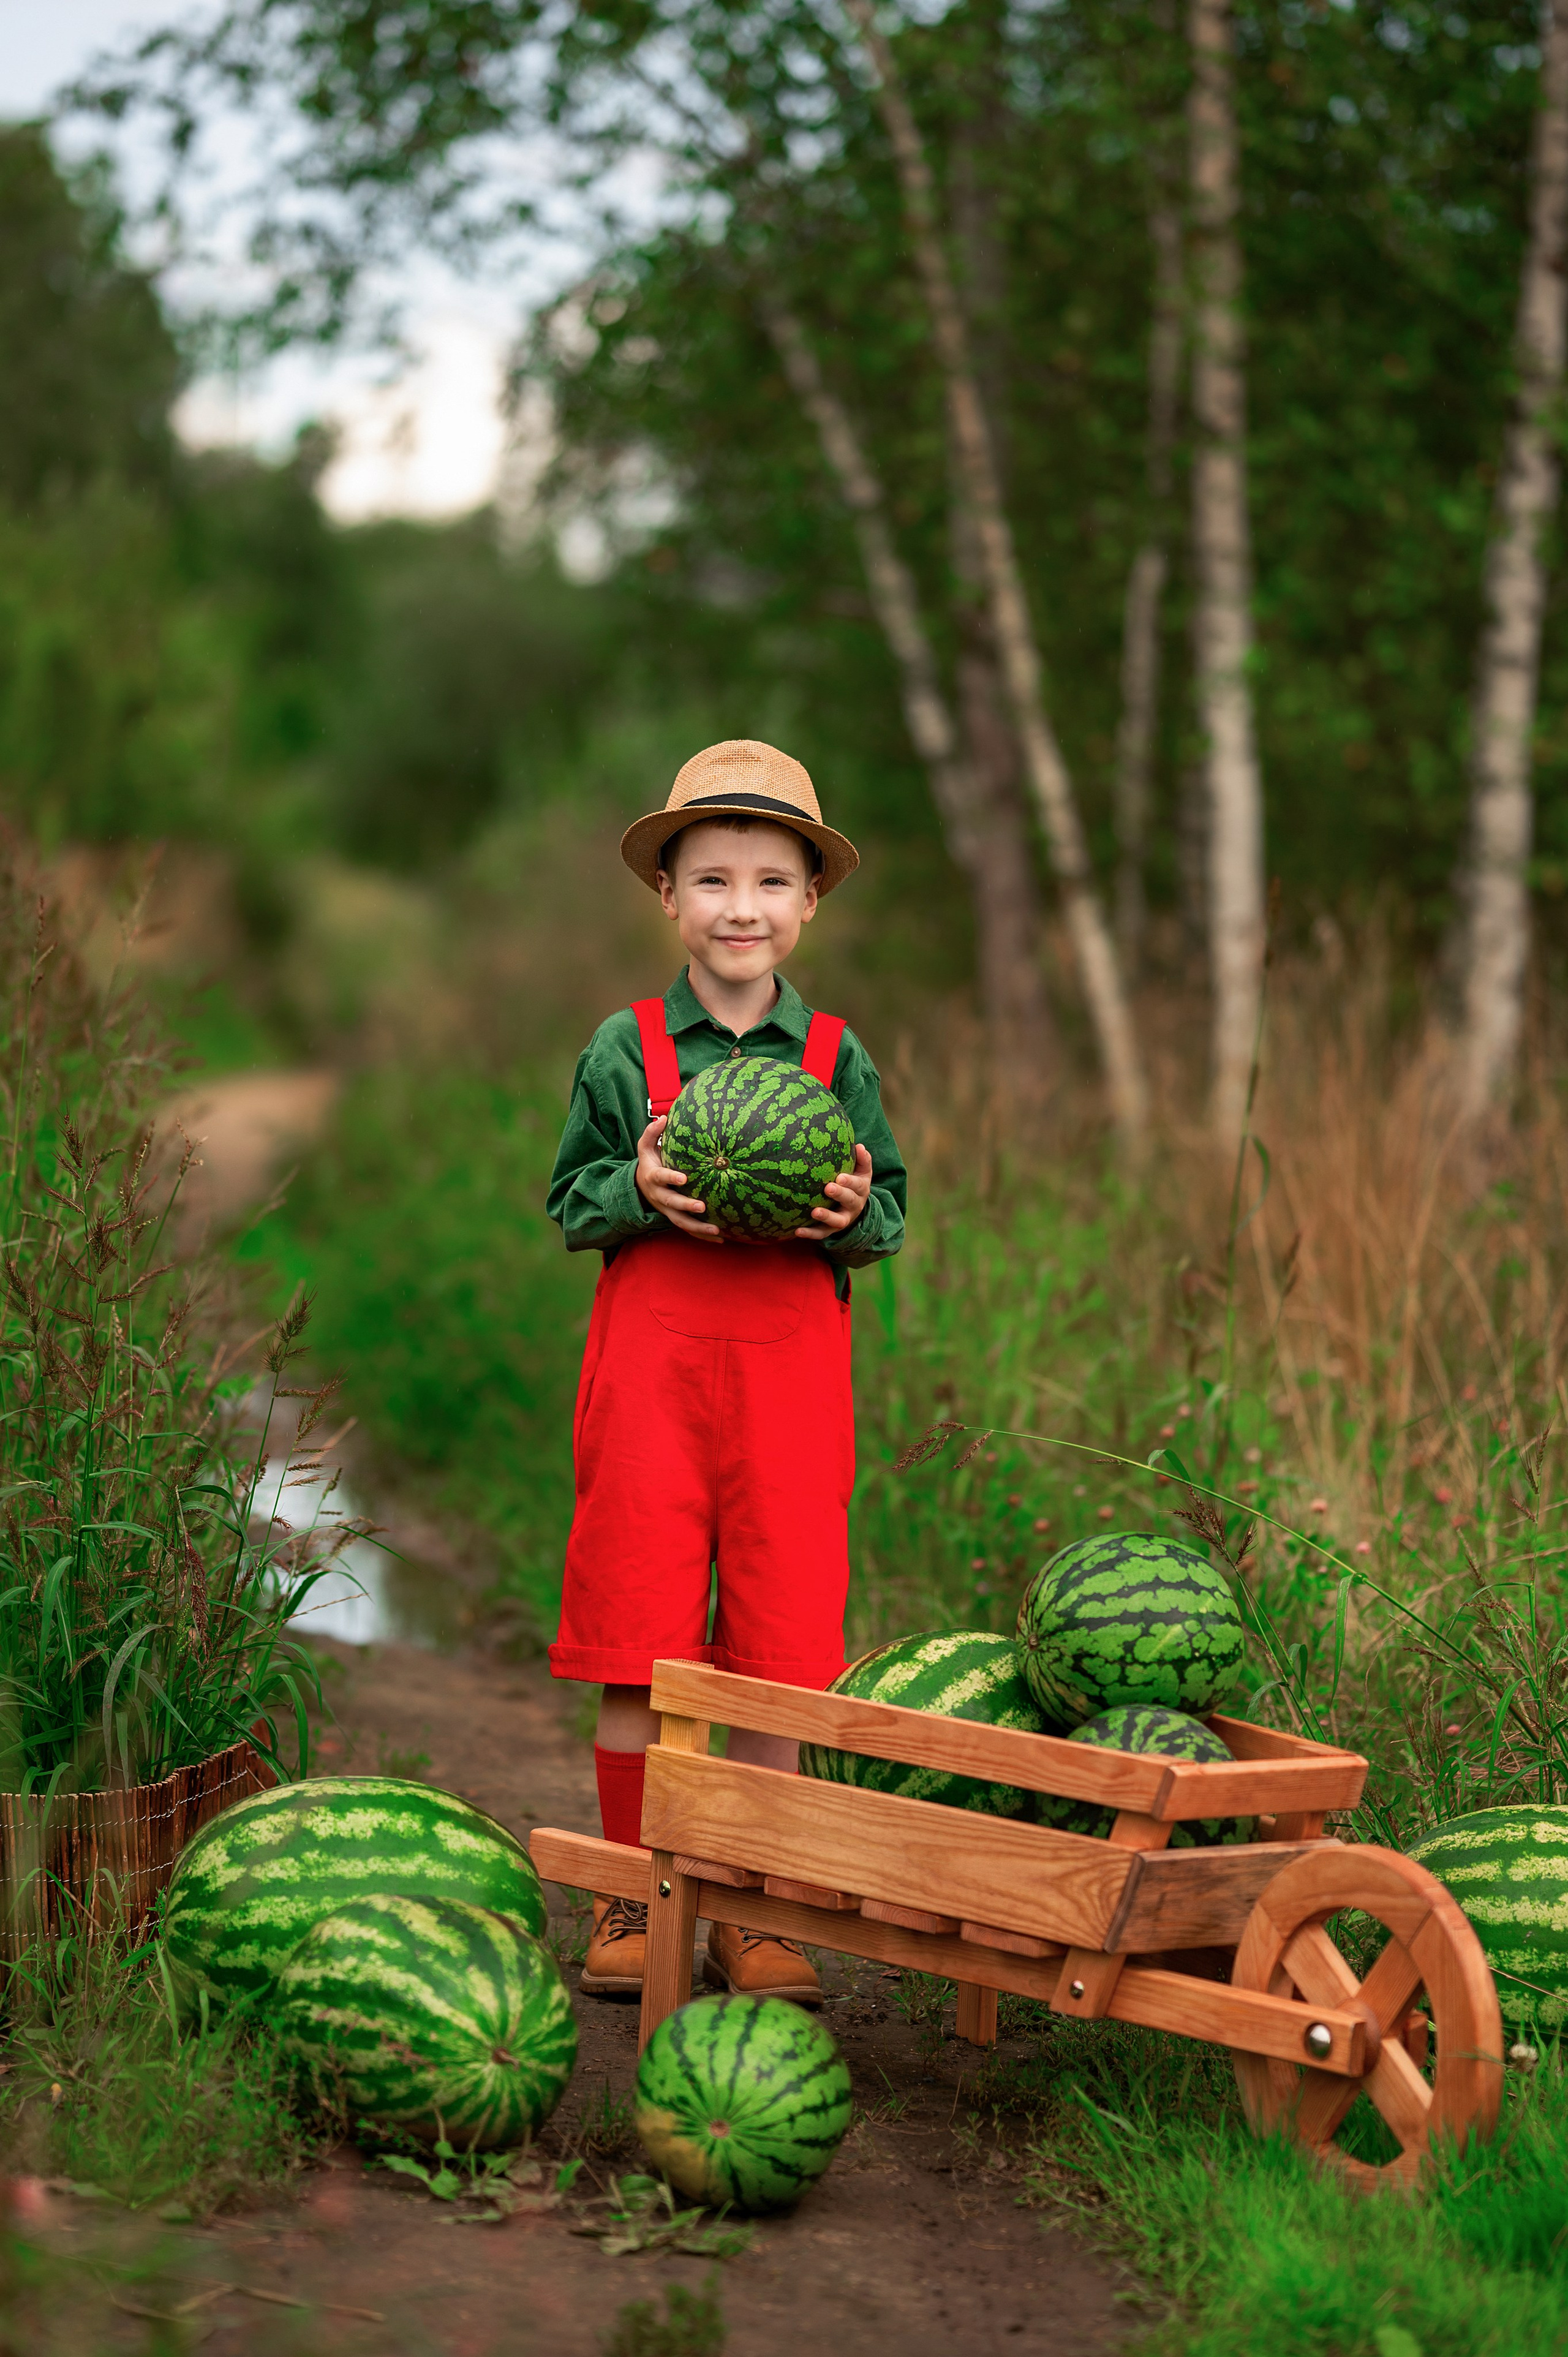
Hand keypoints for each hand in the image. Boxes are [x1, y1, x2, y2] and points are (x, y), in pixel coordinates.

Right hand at [634, 1114, 723, 1242]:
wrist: (639, 1186)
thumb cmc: (649, 1162)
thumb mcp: (645, 1146)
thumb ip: (652, 1132)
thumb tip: (663, 1117)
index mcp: (653, 1177)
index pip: (660, 1177)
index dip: (670, 1178)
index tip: (683, 1178)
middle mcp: (659, 1196)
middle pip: (671, 1204)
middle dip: (686, 1206)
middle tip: (702, 1206)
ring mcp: (667, 1210)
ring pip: (681, 1222)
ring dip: (698, 1227)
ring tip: (716, 1229)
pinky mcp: (675, 1218)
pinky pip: (688, 1229)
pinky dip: (703, 1235)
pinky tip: (721, 1238)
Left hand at [796, 1142, 872, 1239]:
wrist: (853, 1207)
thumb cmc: (852, 1183)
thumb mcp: (861, 1171)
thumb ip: (862, 1159)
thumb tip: (859, 1146)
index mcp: (861, 1190)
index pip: (858, 1185)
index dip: (850, 1182)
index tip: (840, 1177)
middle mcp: (854, 1206)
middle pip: (849, 1201)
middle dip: (840, 1195)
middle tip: (828, 1188)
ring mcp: (843, 1219)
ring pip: (837, 1221)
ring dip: (826, 1217)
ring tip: (814, 1212)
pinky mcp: (832, 1230)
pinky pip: (822, 1233)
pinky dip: (810, 1233)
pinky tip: (797, 1231)